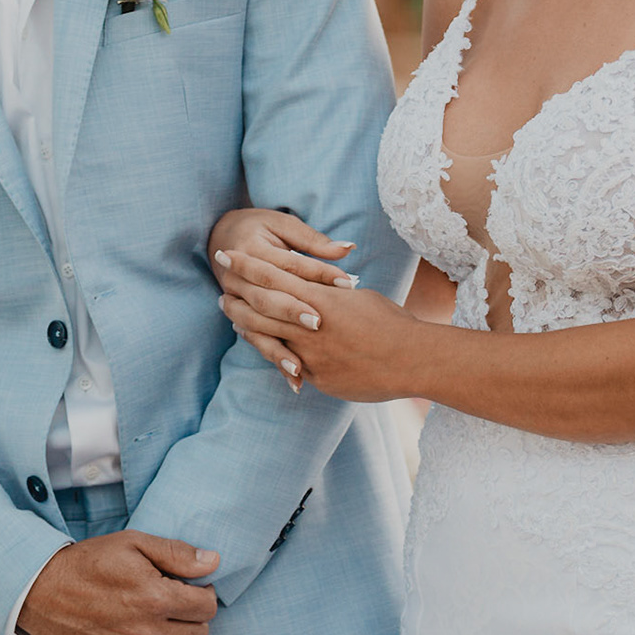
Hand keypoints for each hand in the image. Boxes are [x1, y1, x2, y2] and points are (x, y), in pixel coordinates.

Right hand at [15, 530, 218, 634]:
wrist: (40, 590)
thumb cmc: (89, 562)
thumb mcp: (133, 544)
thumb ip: (177, 554)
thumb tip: (213, 561)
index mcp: (155, 598)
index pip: (207, 608)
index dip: (204, 594)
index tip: (192, 588)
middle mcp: (145, 633)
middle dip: (193, 617)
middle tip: (175, 604)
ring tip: (157, 622)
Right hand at [208, 209, 356, 391]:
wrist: (221, 236)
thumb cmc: (261, 227)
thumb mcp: (286, 227)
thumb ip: (315, 242)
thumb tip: (348, 247)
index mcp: (251, 249)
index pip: (289, 265)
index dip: (318, 273)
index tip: (347, 284)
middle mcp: (237, 278)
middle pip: (267, 299)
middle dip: (292, 311)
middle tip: (319, 322)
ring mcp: (235, 301)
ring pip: (256, 326)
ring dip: (279, 348)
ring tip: (301, 367)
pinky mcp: (241, 317)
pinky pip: (257, 342)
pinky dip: (276, 360)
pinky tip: (297, 381)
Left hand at [219, 256, 426, 402]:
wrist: (413, 360)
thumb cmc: (392, 322)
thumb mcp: (358, 297)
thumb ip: (330, 294)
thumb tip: (319, 291)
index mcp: (319, 299)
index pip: (273, 277)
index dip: (247, 265)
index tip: (228, 255)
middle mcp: (309, 326)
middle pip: (260, 307)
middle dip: (237, 295)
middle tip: (222, 287)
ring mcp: (310, 355)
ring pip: (266, 337)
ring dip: (246, 325)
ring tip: (233, 315)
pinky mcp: (317, 378)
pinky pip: (288, 365)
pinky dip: (273, 353)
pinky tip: (265, 347)